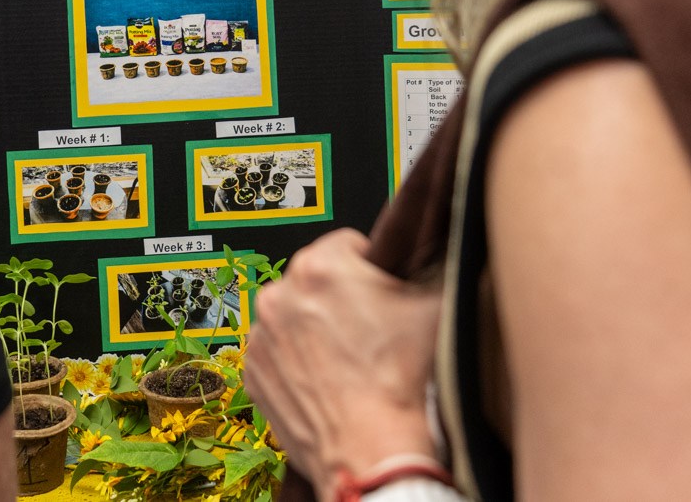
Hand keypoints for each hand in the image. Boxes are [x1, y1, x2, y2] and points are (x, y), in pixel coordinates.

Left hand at [243, 229, 441, 501]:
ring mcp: (262, 335)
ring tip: (348, 358)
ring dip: (314, 328)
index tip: (379, 290)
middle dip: (340, 297)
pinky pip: (276, 352)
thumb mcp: (434, 307)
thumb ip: (431, 266)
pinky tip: (326, 378)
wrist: (371, 447)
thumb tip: (436, 249)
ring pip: (293, 315)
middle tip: (368, 328)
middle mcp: (280, 294)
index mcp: (320, 266)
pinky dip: (296, 360)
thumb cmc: (397, 381)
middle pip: (316, 280)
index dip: (370, 267)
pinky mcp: (254, 371)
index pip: (347, 244)